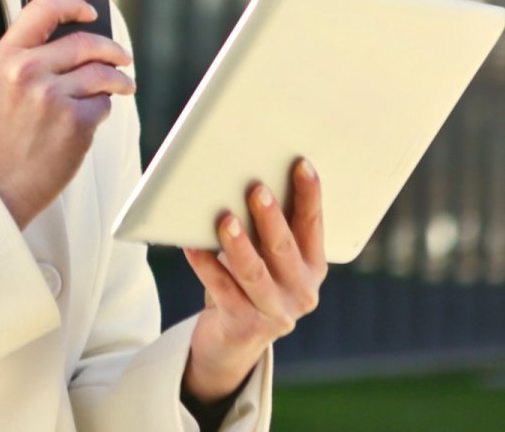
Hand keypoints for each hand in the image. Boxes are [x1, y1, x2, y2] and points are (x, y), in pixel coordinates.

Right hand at [0, 0, 135, 228]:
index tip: (90, 10)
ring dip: (119, 80)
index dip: (71, 4)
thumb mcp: (5, 85)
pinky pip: (103, 104)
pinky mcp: (74, 121)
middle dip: (112, 49)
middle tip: (123, 57)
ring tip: (123, 86)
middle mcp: (27, 71)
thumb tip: (85, 38)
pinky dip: (102, 110)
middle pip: (85, 42)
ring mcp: (51, 96)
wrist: (1, 184)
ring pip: (101, 73)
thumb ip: (34, 57)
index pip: (42, 9)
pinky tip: (89, 120)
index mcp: (6, 57)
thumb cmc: (7, 134)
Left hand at [182, 158, 326, 402]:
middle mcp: (301, 291)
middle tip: (257, 189)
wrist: (233, 340)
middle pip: (283, 248)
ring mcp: (274, 313)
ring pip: (254, 273)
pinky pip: (221, 290)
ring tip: (225, 220)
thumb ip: (268, 227)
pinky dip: (205, 266)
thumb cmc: (250, 281)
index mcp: (313, 266)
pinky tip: (191, 246)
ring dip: (239, 244)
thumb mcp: (270, 257)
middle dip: (271, 218)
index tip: (301, 164)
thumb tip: (246, 177)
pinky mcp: (244, 326)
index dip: (309, 195)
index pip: (313, 226)